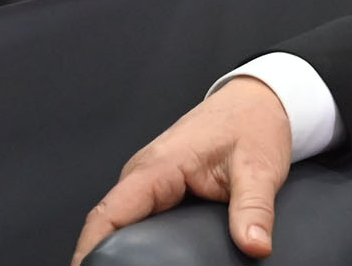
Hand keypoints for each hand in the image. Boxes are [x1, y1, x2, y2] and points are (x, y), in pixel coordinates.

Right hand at [71, 76, 292, 264]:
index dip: (92, 249)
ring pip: (122, 221)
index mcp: (159, 165)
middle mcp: (145, 171)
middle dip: (106, 255)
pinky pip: (138, 216)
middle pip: (110, 223)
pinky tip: (145, 256)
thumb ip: (254, 210)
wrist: (258, 100)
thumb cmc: (253, 123)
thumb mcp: (259, 169)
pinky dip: (136, 237)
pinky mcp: (160, 185)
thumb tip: (254, 246)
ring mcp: (150, 178)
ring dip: (121, 247)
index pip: (109, 213)